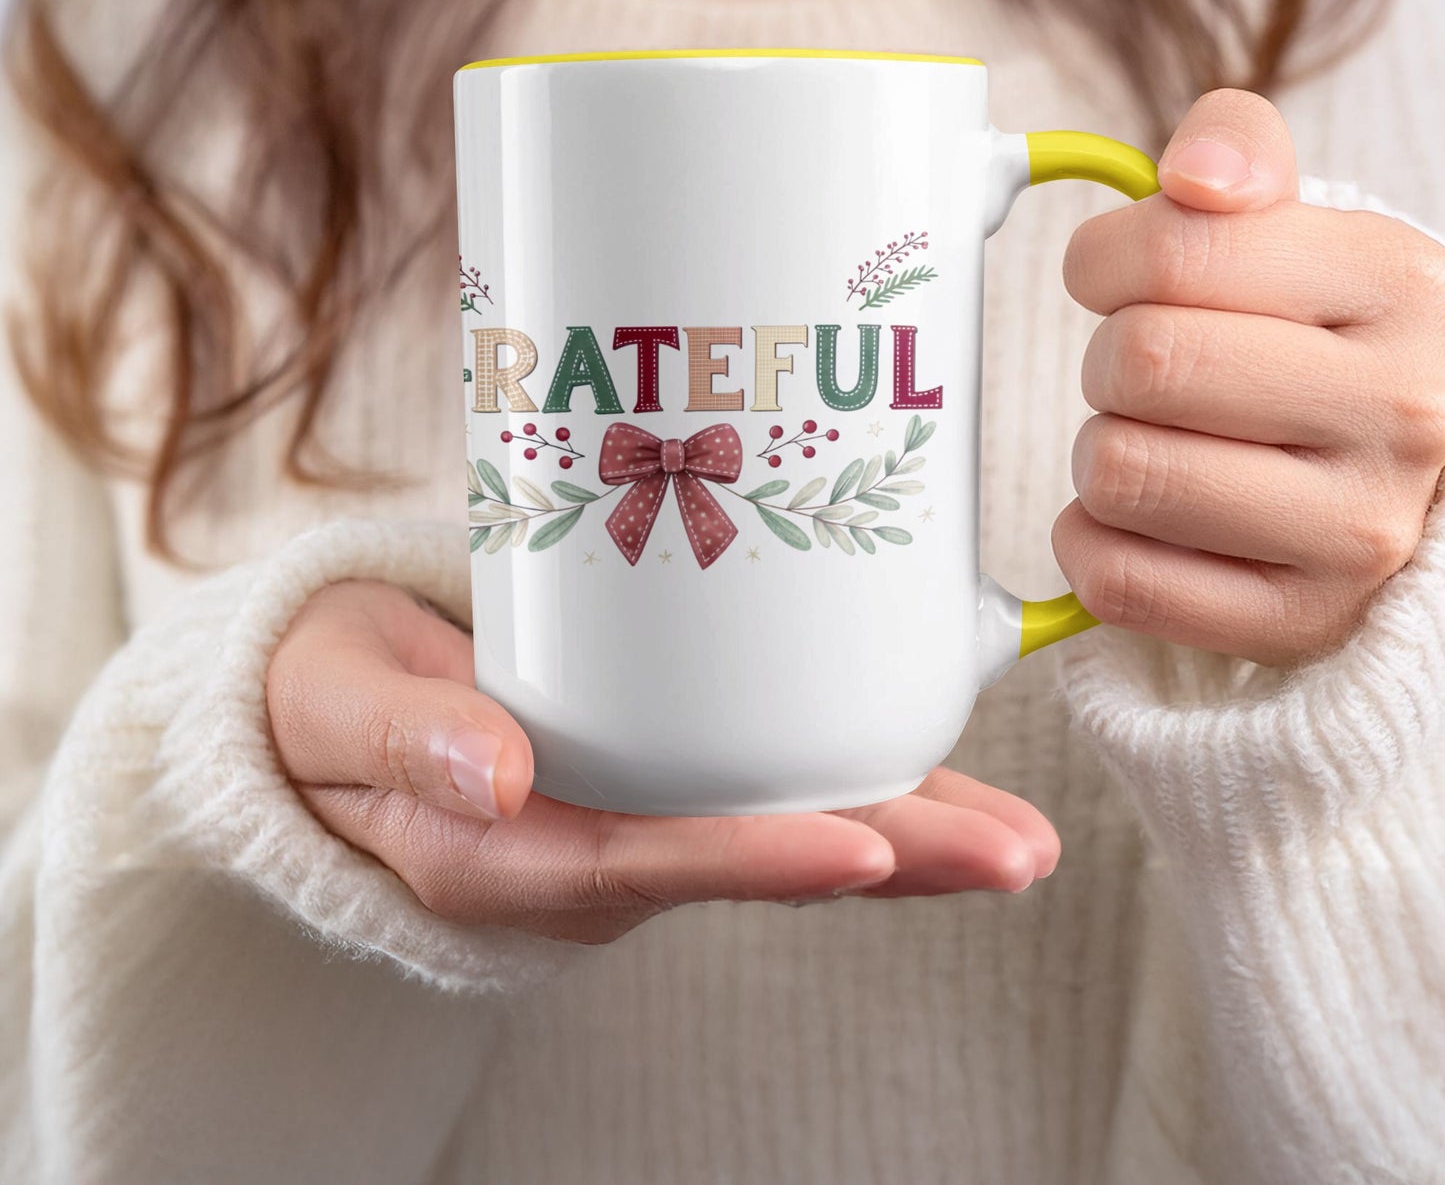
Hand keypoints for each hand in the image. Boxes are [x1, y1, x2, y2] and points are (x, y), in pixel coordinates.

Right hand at [266, 580, 1059, 943]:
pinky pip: (764, 785)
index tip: (863, 848)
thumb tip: (493, 773)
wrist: (331, 706)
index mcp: (509, 853)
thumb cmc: (329, 700)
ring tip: (1019, 832)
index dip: (756, 859)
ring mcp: (632, 819)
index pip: (647, 864)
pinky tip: (931, 755)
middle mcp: (592, 852)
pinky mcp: (656, 776)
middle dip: (889, 859)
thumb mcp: (336, 705)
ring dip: (903, 827)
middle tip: (1016, 852)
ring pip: (781, 829)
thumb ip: (403, 738)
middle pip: (753, 858)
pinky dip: (854, 777)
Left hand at [1055, 89, 1444, 669]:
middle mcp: (1399, 412)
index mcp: (1394, 283)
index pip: (1173, 252)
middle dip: (1107, 360)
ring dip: (1101, 452)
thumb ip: (1238, 153)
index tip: (1114, 278)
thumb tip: (1191, 176)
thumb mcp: (1306, 228)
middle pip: (1138, 364)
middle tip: (1142, 373)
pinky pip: (1119, 582)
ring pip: (1120, 473)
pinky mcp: (1298, 621)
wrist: (1415, 474)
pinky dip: (1091, 543)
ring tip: (1153, 442)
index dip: (1102, 261)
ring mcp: (1356, 533)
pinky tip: (1134, 519)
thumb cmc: (1325, 339)